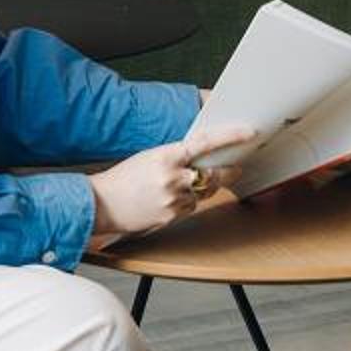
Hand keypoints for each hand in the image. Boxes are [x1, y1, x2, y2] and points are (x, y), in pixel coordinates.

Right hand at [88, 122, 256, 245]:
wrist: (102, 204)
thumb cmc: (124, 177)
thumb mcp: (150, 156)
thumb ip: (177, 156)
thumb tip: (203, 155)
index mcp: (166, 156)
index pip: (206, 143)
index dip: (230, 136)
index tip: (248, 132)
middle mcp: (172, 179)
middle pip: (214, 174)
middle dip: (228, 171)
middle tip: (236, 166)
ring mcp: (173, 200)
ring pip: (203, 193)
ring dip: (200, 188)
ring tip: (178, 184)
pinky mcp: (171, 217)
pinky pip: (191, 207)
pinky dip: (187, 202)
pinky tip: (169, 199)